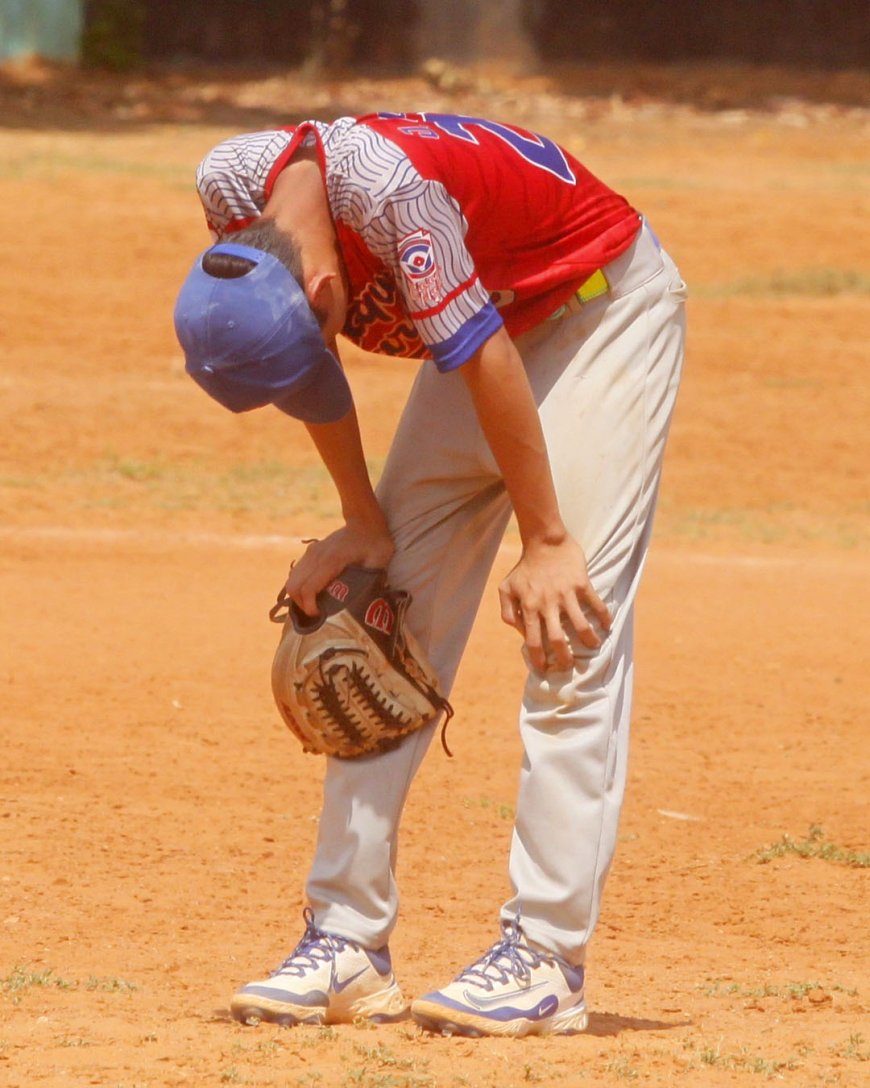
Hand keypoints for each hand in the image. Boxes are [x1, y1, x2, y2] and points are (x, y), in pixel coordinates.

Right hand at [286, 519, 394, 616]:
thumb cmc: (375, 541)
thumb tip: (370, 599)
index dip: (310, 607)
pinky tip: (313, 595)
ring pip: (291, 580)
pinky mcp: (310, 553)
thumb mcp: (380, 559)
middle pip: (294, 587)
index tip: (320, 617)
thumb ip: (373, 578)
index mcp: (331, 561)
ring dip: (298, 598)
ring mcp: (311, 553)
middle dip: (301, 606)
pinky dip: (299, 588)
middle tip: (317, 615)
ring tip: (314, 607)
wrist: (364, 520)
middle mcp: (316, 556)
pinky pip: (296, 574)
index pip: (309, 588)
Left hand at [498, 535, 610, 671]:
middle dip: (564, 658)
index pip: (533, 641)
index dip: (538, 659)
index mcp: (528, 607)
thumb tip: (519, 632)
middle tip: (569, 666)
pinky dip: (604, 617)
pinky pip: (595, 604)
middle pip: (557, 639)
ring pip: (580, 625)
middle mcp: (547, 604)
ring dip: (589, 640)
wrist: (543, 540)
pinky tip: (608, 625)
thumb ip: (507, 612)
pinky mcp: (581, 583)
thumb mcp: (506, 588)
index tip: (543, 669)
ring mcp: (565, 594)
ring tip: (594, 647)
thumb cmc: (524, 567)